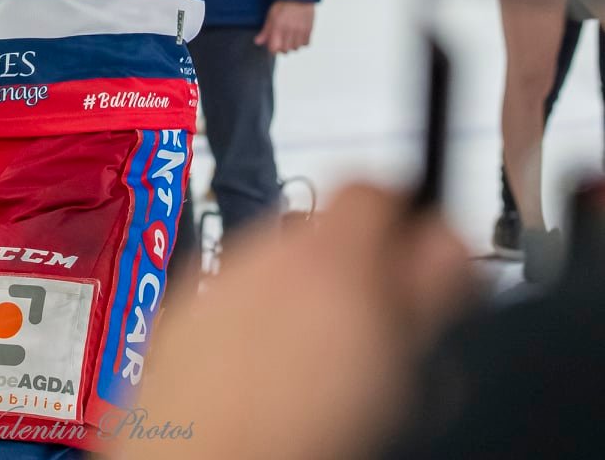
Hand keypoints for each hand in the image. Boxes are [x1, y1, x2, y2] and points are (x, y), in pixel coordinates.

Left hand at [120, 184, 471, 459]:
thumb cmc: (311, 435)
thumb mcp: (401, 367)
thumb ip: (429, 290)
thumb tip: (447, 241)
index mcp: (330, 257)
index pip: (373, 191)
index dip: (400, 217)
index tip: (418, 259)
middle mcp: (266, 252)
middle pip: (322, 233)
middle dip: (352, 270)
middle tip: (375, 333)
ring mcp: (216, 281)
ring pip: (275, 268)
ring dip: (300, 297)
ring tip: (315, 367)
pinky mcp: (177, 317)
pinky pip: (227, 299)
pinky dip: (249, 324)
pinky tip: (262, 379)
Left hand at [255, 0, 316, 53]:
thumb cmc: (283, 3)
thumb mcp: (271, 14)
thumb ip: (265, 30)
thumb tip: (258, 42)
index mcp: (278, 26)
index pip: (274, 48)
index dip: (272, 49)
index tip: (272, 44)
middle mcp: (289, 30)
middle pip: (285, 50)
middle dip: (281, 49)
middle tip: (281, 42)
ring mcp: (300, 30)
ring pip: (296, 48)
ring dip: (292, 46)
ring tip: (289, 39)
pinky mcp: (309, 29)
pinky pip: (306, 44)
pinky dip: (301, 43)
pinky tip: (298, 37)